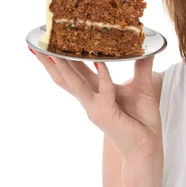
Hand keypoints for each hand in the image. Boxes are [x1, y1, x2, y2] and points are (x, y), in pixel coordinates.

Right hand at [30, 48, 162, 159]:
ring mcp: (95, 108)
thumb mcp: (143, 86)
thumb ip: (142, 66)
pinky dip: (103, 77)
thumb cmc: (142, 119)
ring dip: (65, 68)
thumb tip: (148, 46)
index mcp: (96, 91)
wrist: (147, 145)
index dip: (62, 57)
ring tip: (54, 53)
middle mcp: (90, 100)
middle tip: (37, 44)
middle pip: (65, 78)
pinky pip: (104, 92)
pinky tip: (101, 63)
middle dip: (50, 62)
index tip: (50, 41)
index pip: (75, 71)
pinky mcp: (106, 115)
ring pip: (76, 85)